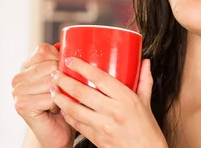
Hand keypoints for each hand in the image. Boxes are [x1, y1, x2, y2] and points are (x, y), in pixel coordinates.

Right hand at [12, 44, 75, 147]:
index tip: (64, 74)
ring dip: (62, 92)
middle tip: (62, 92)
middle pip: (50, 65)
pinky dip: (59, 104)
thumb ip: (62, 61)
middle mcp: (18, 77)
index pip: (44, 50)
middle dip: (63, 79)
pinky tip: (55, 110)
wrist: (57, 132)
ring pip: (51, 80)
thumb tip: (75, 44)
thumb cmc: (63, 104)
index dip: (59, 60)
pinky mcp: (22, 105)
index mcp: (25, 66)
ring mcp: (17, 91)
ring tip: (59, 101)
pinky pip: (50, 97)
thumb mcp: (62, 77)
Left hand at [49, 57, 166, 147]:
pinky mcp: (97, 139)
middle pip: (82, 92)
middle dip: (64, 81)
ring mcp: (104, 126)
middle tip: (55, 74)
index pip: (99, 77)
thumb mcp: (146, 102)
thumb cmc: (147, 128)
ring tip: (53, 90)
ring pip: (75, 109)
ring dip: (60, 98)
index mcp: (126, 98)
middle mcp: (113, 111)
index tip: (70, 60)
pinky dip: (67, 115)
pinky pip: (77, 125)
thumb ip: (144, 81)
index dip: (82, 67)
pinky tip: (62, 108)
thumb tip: (146, 62)